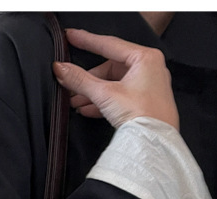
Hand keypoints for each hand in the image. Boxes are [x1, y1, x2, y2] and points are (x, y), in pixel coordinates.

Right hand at [52, 28, 178, 130]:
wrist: (155, 143)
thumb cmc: (141, 114)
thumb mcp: (105, 94)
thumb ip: (80, 80)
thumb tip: (61, 68)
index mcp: (145, 58)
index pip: (109, 45)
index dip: (87, 41)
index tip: (70, 36)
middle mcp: (150, 68)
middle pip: (110, 68)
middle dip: (88, 80)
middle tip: (70, 86)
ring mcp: (148, 86)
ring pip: (114, 84)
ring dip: (93, 93)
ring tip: (75, 102)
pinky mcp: (145, 102)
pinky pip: (120, 96)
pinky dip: (103, 102)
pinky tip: (88, 110)